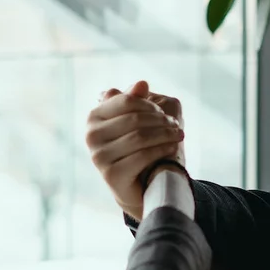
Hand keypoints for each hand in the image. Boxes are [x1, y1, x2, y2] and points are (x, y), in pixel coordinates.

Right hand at [85, 80, 185, 219]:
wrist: (141, 186)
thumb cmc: (141, 148)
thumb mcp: (139, 120)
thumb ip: (137, 101)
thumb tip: (142, 83)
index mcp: (95, 116)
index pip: (127, 101)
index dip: (150, 105)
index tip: (165, 113)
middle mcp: (91, 135)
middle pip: (134, 119)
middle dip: (161, 121)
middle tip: (176, 126)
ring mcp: (98, 156)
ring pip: (139, 137)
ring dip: (165, 135)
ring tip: (178, 135)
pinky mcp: (110, 175)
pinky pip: (141, 156)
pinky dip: (160, 150)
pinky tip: (171, 148)